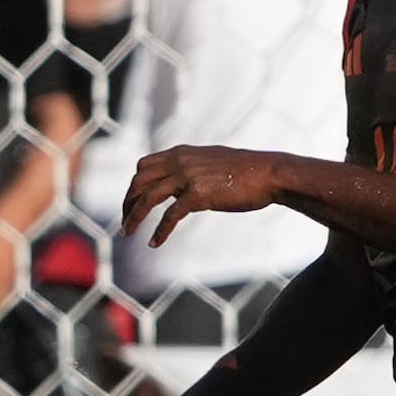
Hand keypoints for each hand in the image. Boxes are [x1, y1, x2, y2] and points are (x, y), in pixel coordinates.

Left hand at [121, 141, 291, 243]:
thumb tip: (183, 184)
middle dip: (128, 201)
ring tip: (128, 232)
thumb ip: (193, 169)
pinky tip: (154, 243)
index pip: (144, 165)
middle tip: (126, 221)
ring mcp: (187, 177)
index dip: (135, 185)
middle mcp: (179, 161)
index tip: (133, 201)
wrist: (268, 174)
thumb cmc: (247, 171)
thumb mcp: (213, 162)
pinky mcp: (198, 195)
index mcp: (181, 153)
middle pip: (139, 180)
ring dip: (133, 216)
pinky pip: (169, 216)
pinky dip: (159, 231)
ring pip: (147, 197)